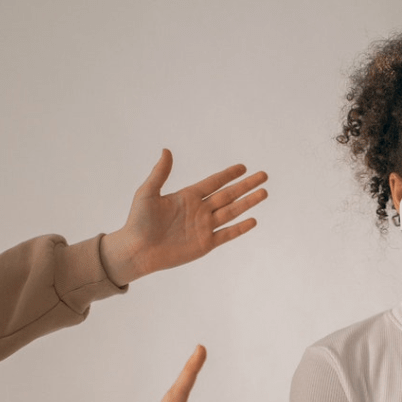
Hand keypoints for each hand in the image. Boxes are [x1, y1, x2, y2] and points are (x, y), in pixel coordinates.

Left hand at [101, 150, 267, 284]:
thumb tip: (167, 151)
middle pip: (228, 195)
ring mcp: (204, 227)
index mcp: (188, 196)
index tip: (243, 167)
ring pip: (232, 212)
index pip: (213, 182)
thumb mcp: (147, 193)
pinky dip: (240, 228)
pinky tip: (253, 220)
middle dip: (246, 185)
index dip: (228, 175)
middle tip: (263, 176)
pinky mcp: (206, 244)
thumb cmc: (138, 221)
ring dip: (248, 202)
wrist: (137, 250)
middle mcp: (200, 210)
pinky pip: (227, 234)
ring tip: (264, 193)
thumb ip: (160, 173)